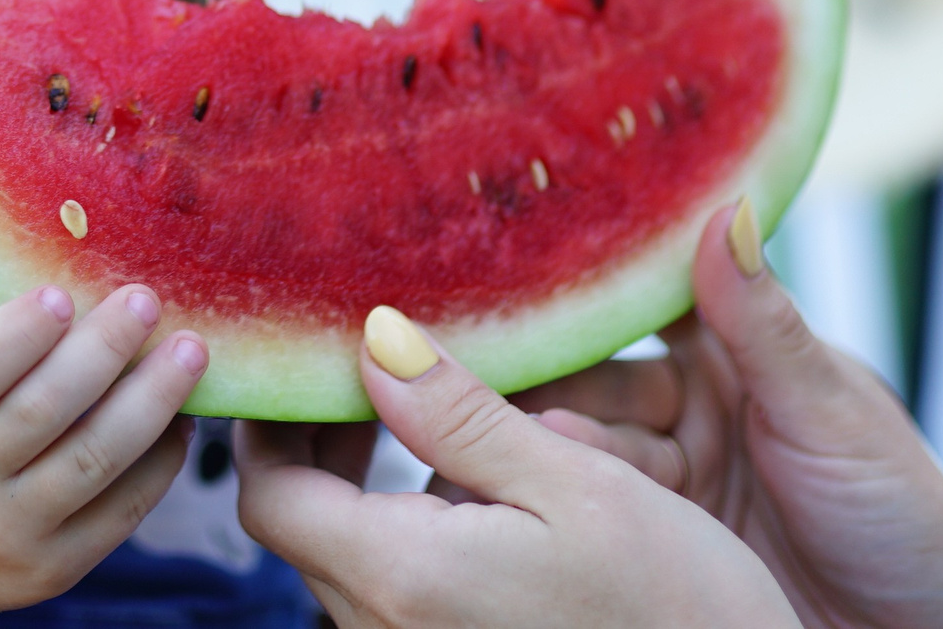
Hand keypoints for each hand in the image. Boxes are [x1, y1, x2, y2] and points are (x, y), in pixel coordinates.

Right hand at [0, 283, 205, 626]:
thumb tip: (77, 294)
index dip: (16, 335)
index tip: (63, 294)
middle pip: (42, 411)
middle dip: (103, 350)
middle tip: (145, 302)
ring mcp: (12, 533)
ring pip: (94, 457)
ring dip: (151, 399)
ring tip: (189, 352)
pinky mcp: (57, 568)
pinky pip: (122, 508)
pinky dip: (160, 458)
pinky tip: (180, 418)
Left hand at [235, 305, 797, 627]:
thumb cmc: (677, 611)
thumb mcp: (577, 483)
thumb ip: (460, 416)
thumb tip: (374, 341)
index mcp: (401, 576)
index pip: (266, 494)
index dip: (271, 419)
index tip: (307, 355)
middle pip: (301, 526)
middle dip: (323, 441)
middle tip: (371, 369)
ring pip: (352, 560)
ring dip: (374, 487)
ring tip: (440, 418)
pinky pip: (399, 596)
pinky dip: (415, 535)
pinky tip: (486, 496)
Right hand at [514, 201, 942, 628]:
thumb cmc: (907, 515)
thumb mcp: (830, 415)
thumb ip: (763, 322)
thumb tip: (725, 207)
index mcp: (733, 350)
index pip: (638, 298)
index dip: (578, 281)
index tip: (513, 267)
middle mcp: (688, 404)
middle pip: (591, 373)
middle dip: (545, 374)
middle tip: (490, 374)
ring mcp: (669, 475)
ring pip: (582, 442)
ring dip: (548, 440)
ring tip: (509, 439)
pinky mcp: (656, 541)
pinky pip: (595, 508)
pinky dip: (560, 496)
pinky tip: (524, 486)